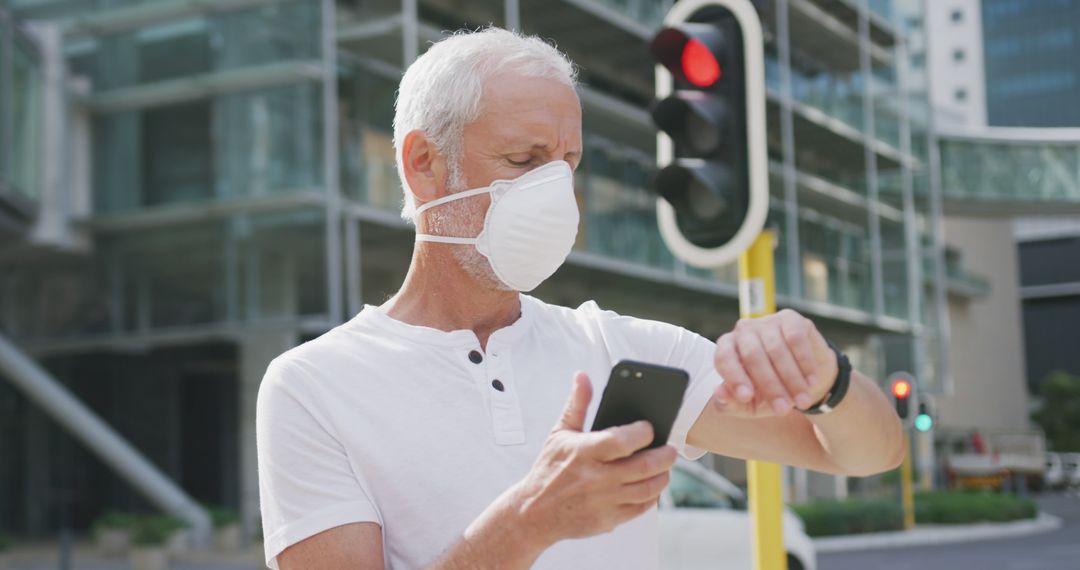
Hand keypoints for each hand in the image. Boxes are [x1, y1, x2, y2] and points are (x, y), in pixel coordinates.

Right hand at [509, 372, 676, 546]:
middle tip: (670, 449)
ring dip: (663, 475)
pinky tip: (651, 485)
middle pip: (645, 466)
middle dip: (665, 455)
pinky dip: (652, 496)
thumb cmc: (549, 469)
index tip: (649, 428)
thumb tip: (582, 376)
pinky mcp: (609, 520)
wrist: (535, 512)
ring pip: (649, 488)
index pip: (623, 440)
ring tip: (664, 466)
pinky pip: (641, 508)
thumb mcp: (560, 433)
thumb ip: (577, 404)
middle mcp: (597, 478)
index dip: (644, 432)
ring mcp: (604, 501)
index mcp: (585, 452)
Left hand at [712, 309, 837, 417]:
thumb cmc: (770, 391)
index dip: (734, 378)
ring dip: (791, 379)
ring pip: (776, 349)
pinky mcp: (790, 319)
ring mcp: (766, 322)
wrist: (805, 378)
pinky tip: (810, 380)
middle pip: (752, 355)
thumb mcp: (749, 404)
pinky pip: (796, 339)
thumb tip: (719, 394)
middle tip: (783, 410)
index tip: (746, 398)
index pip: (724, 358)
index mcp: (727, 348)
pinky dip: (804, 362)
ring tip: (802, 401)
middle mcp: (743, 330)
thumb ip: (731, 403)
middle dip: (770, 386)